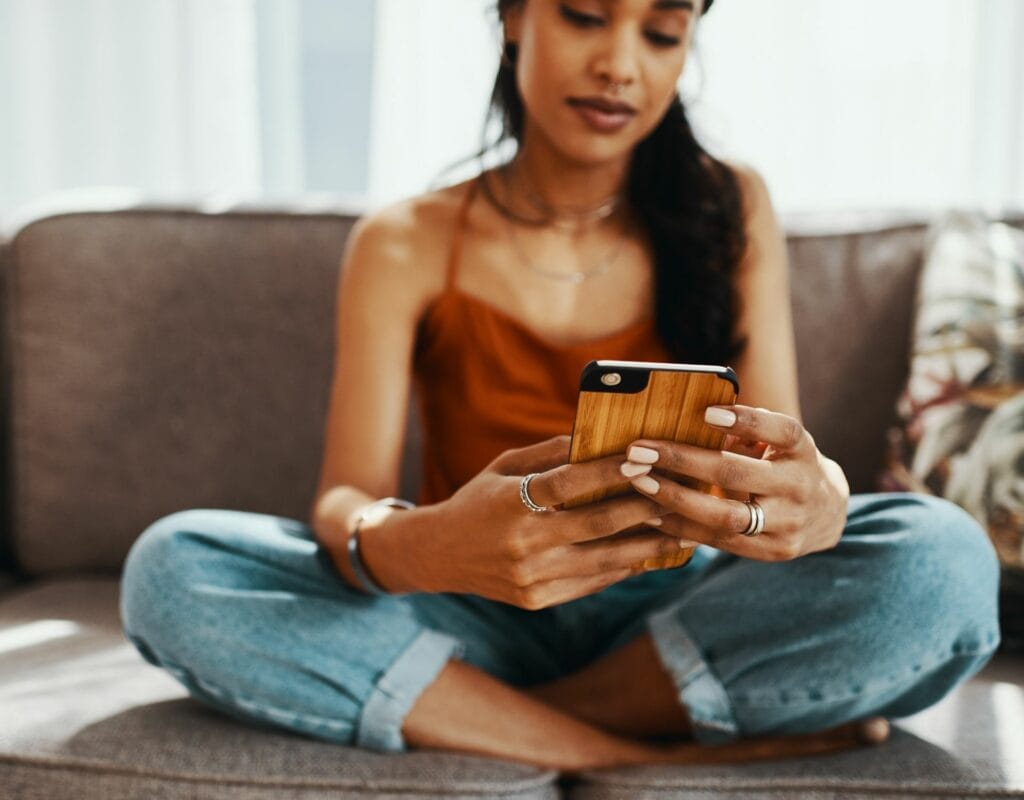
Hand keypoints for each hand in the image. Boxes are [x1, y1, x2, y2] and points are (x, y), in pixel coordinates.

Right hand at [410, 435, 688, 608]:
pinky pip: (591, 583)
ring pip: (603, 559)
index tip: (646, 458)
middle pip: (597, 524)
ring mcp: (531, 577)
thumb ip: (549, 454)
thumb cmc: (477, 500)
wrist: (438, 555)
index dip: (609, 471)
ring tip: (682, 531)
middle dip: (644, 508)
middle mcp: (522, 543)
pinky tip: (649, 554)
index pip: (569, 483)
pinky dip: (623, 567)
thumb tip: (598, 438)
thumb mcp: (503, 467)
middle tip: (680, 494)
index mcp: (510, 503)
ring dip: (647, 544)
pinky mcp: (537, 600)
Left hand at [623, 405, 849, 560]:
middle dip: (682, 461)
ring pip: (725, 516)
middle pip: (737, 474)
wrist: (828, 514)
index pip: (782, 431)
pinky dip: (683, 528)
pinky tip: (653, 515)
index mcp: (802, 451)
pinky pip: (721, 542)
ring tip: (640, 483)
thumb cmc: (787, 463)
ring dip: (675, 499)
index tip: (707, 413)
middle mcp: (800, 487)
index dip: (747, 422)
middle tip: (640, 451)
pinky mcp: (774, 551)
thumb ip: (747, 430)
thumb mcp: (780, 442)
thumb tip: (695, 416)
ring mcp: (789, 524)